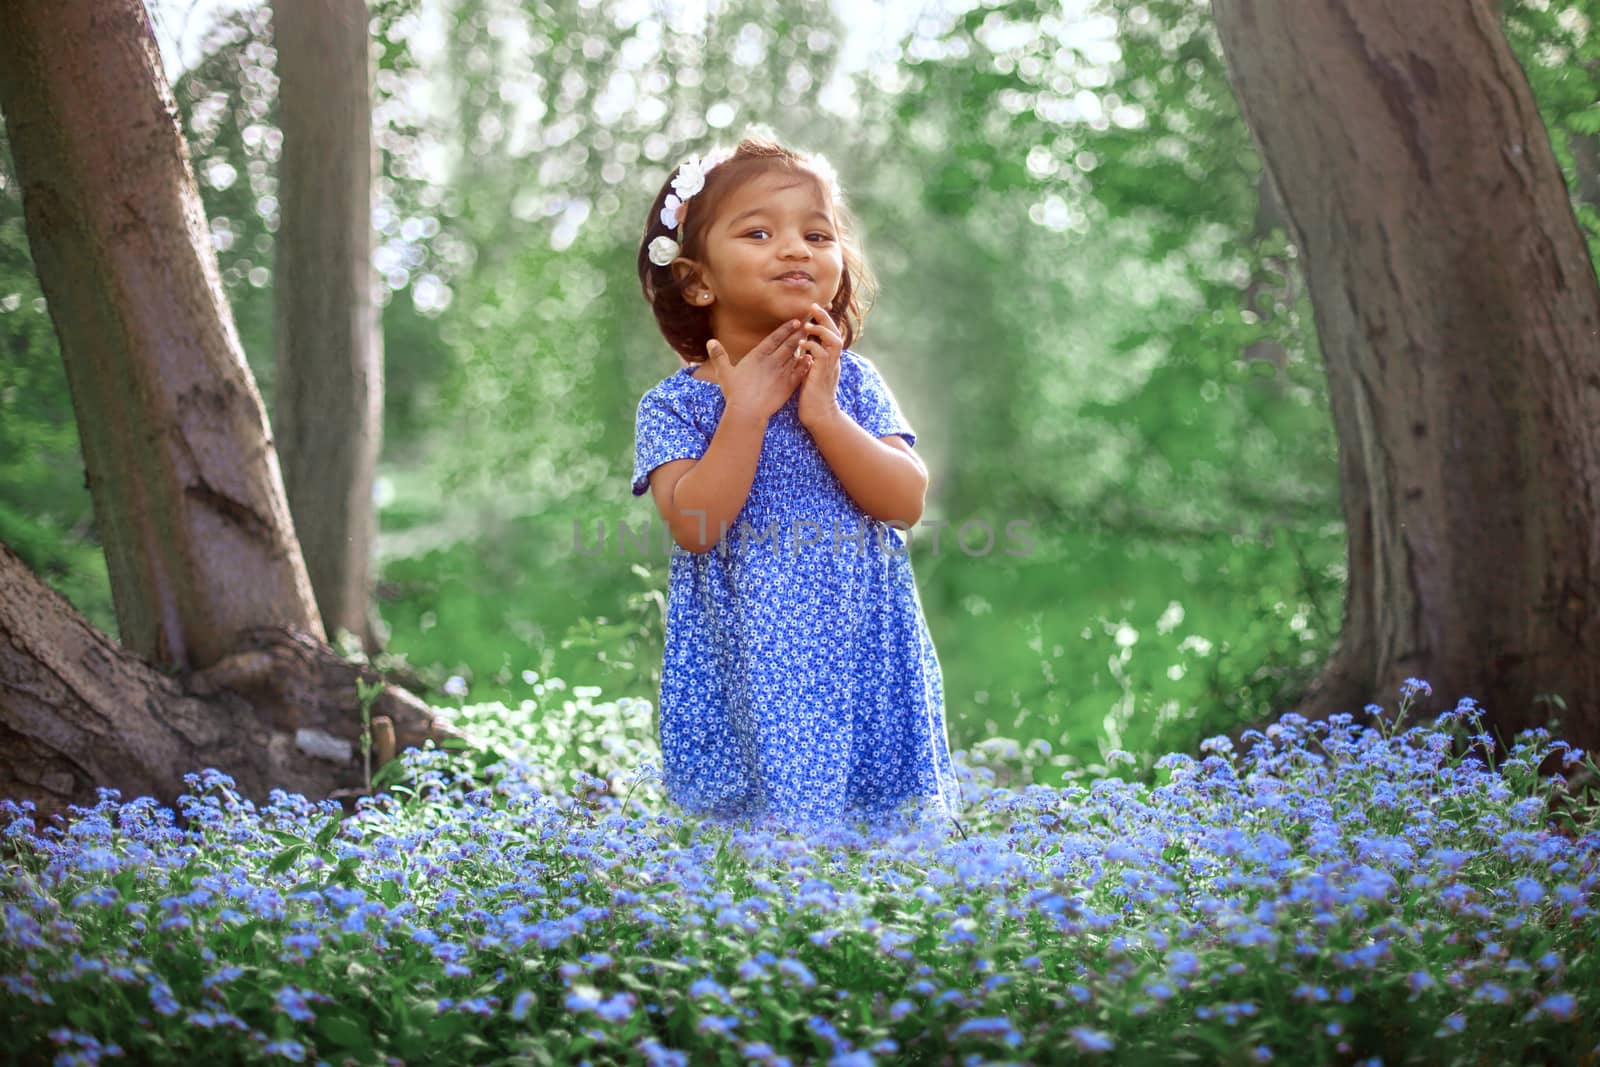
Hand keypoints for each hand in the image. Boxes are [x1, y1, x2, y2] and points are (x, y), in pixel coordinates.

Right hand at [706, 319, 806, 421]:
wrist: (748, 411)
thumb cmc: (735, 393)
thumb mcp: (724, 373)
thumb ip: (719, 356)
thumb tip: (710, 341)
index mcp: (758, 356)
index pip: (775, 338)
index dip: (786, 329)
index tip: (795, 321)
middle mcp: (772, 362)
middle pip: (789, 344)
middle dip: (799, 334)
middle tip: (809, 325)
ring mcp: (782, 373)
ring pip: (796, 356)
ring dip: (804, 347)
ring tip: (812, 339)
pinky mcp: (788, 386)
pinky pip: (800, 372)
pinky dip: (805, 365)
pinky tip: (810, 359)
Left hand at [796, 303, 843, 428]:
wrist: (818, 414)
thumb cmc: (812, 395)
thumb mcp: (811, 372)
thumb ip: (811, 358)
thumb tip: (803, 346)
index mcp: (830, 358)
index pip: (831, 333)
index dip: (825, 320)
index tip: (815, 308)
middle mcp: (833, 359)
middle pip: (835, 332)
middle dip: (825, 317)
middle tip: (813, 306)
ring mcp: (830, 365)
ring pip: (833, 340)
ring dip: (821, 330)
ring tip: (808, 325)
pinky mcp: (823, 372)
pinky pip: (821, 354)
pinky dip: (811, 346)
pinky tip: (802, 345)